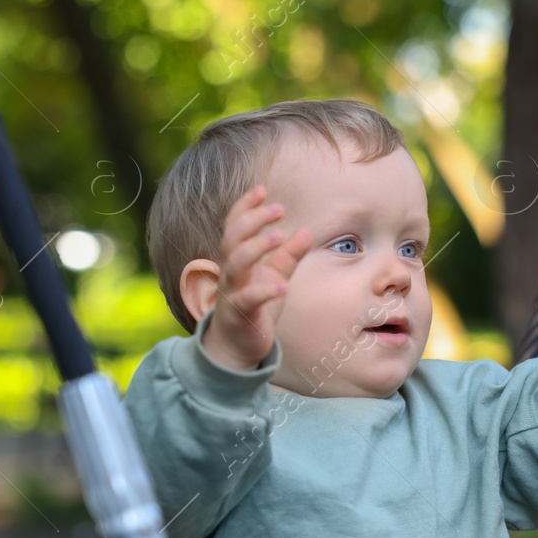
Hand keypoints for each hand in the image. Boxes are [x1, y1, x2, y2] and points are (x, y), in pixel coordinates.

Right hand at [201, 186, 313, 370]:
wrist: (237, 347)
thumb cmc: (255, 308)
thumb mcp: (274, 278)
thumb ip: (288, 257)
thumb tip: (307, 232)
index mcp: (237, 260)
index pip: (235, 226)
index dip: (245, 207)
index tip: (262, 189)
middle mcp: (231, 273)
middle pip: (232, 239)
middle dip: (252, 220)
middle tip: (278, 209)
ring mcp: (232, 293)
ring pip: (235, 265)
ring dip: (256, 247)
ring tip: (279, 236)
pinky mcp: (239, 315)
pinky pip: (248, 300)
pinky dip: (264, 291)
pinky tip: (282, 286)